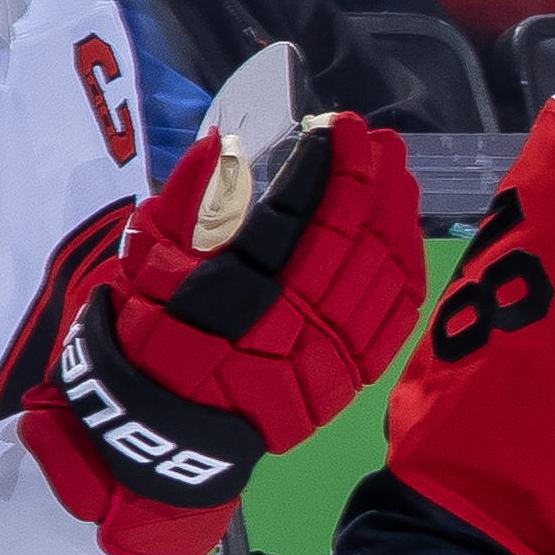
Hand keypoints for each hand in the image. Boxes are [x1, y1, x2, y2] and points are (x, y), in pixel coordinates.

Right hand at [20, 117, 426, 554]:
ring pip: (384, 273)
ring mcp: (331, 351)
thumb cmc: (152, 335)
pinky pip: (396, 315)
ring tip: (396, 173)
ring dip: (396, 216)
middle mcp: (296, 319)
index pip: (303, 210)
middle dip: (372, 179)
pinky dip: (405, 268)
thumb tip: (223, 144)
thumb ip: (189, 204)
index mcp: (242, 288)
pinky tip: (403, 235)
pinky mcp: (351, 375)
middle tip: (377, 139)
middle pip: (354, 237)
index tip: (337, 126)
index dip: (328, 163)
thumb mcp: (149, 265)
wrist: (170, 428)